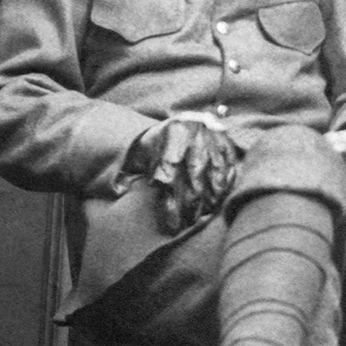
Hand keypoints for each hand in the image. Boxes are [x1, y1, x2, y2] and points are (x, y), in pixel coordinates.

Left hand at [129, 117, 239, 233]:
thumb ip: (125, 173)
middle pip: (194, 183)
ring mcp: (210, 142)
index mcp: (166, 145)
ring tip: (206, 216)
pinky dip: (226, 185)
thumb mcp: (137, 154)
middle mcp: (190, 142)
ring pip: (214, 177)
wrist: (182, 119)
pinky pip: (228, 167)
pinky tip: (220, 200)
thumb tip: (117, 191)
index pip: (168, 181)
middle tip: (190, 224)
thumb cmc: (156, 143)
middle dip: (192, 208)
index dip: (171, 207)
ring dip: (211, 200)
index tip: (173, 227)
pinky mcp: (224, 143)